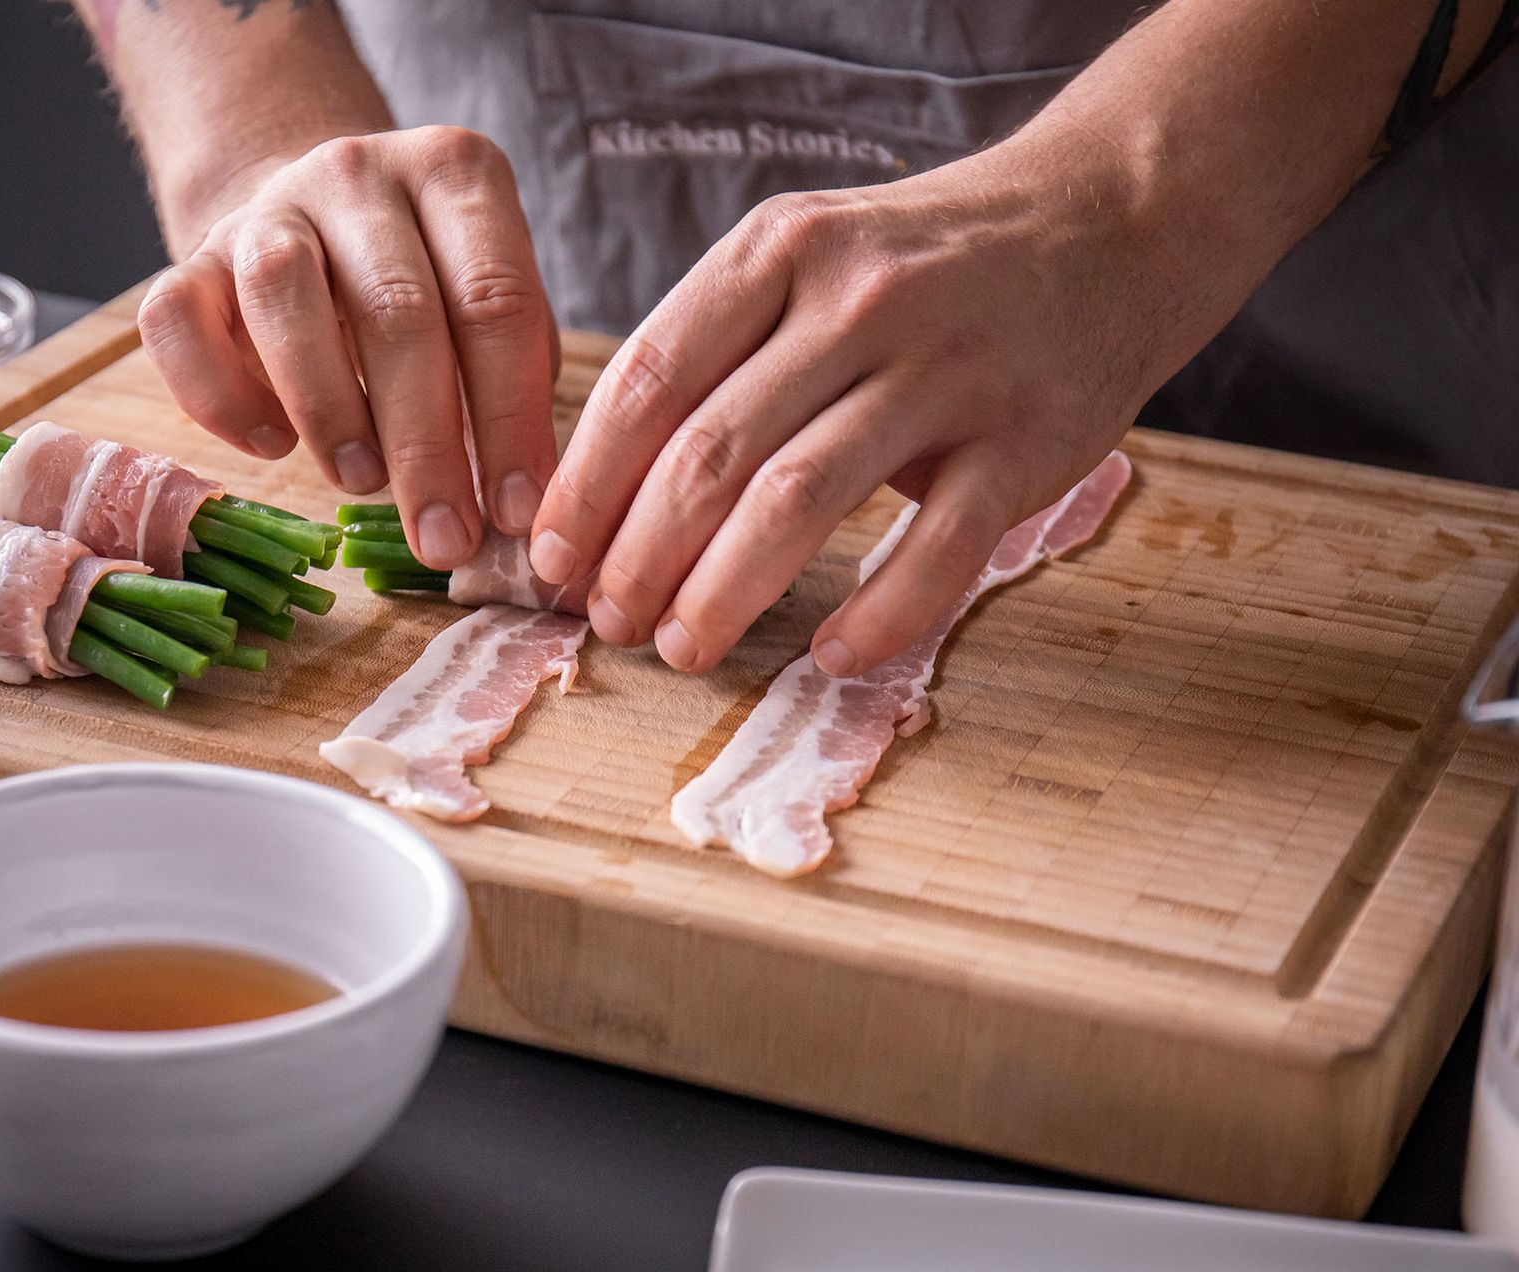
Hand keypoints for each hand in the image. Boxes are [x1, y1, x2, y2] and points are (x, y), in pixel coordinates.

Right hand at [138, 126, 560, 570]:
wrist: (316, 219)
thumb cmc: (426, 284)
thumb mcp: (486, 307)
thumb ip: (511, 380)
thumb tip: (518, 503)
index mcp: (454, 174)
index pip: (495, 300)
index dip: (510, 418)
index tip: (517, 511)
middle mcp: (358, 172)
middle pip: (398, 310)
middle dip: (428, 445)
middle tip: (446, 538)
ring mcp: (267, 207)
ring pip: (282, 295)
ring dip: (328, 409)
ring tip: (362, 484)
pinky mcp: (192, 254)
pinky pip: (178, 318)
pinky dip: (221, 395)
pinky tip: (271, 446)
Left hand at [527, 146, 1200, 675]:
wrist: (1114, 219)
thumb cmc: (927, 264)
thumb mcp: (810, 261)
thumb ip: (720, 354)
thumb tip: (607, 494)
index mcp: (780, 252)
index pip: (651, 377)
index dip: (588, 481)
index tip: (552, 555)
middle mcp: (858, 301)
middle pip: (711, 451)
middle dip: (640, 554)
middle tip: (608, 622)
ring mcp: (948, 369)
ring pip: (801, 500)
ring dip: (724, 591)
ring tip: (681, 647)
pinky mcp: (1027, 439)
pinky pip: (937, 547)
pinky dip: (878, 614)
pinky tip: (831, 655)